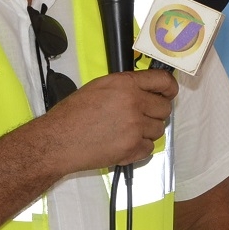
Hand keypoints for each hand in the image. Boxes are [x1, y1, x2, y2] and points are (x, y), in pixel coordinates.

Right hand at [38, 68, 176, 173]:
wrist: (58, 141)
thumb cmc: (72, 114)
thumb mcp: (98, 87)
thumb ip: (125, 87)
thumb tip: (145, 90)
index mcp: (125, 84)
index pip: (162, 81)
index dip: (169, 88)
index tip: (169, 93)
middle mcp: (133, 103)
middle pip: (164, 108)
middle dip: (155, 113)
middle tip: (140, 116)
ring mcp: (135, 127)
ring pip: (159, 130)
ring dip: (146, 131)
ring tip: (126, 131)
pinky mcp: (132, 148)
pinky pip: (149, 148)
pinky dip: (139, 148)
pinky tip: (123, 143)